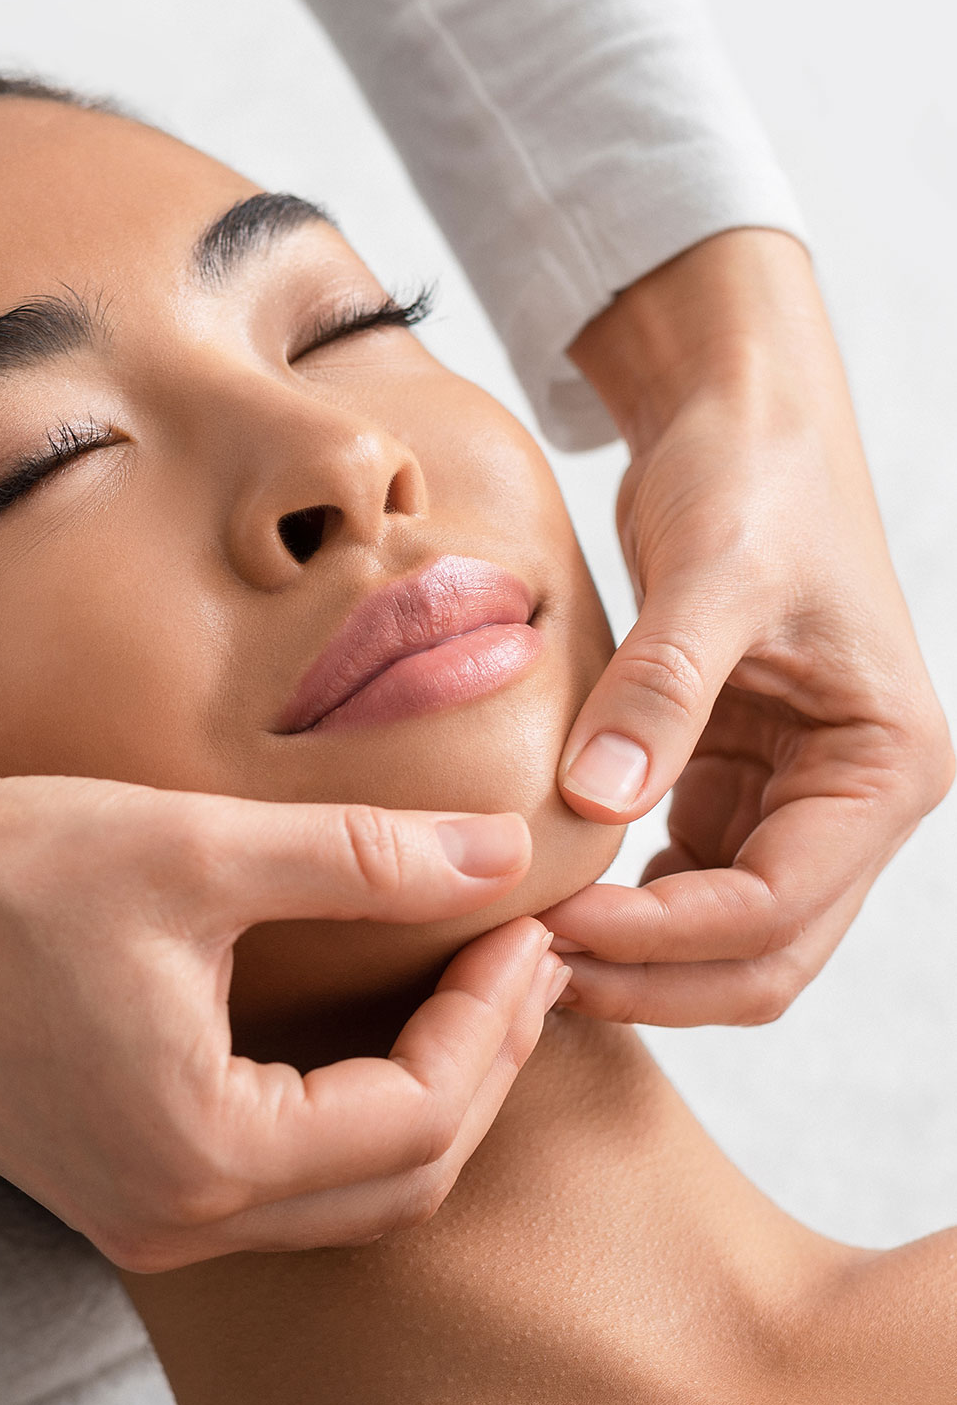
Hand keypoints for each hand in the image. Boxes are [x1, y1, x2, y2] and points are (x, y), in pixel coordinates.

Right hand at [0, 716, 567, 1268]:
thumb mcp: (190, 850)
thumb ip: (358, 859)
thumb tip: (497, 854)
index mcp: (201, 1154)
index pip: (418, 1115)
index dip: (495, 1021)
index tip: (531, 927)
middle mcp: (174, 1219)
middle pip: (396, 1180)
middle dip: (478, 1071)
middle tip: (517, 961)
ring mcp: (137, 1216)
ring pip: (340, 1196)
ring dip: (420, 1103)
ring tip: (463, 995)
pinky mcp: (109, 1186)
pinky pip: (271, 1186)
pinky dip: (342, 1121)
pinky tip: (358, 1037)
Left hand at [542, 229, 952, 1024]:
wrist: (736, 425)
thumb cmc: (748, 479)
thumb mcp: (710, 573)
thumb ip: (661, 689)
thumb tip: (598, 803)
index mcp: (883, 766)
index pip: (777, 907)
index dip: (662, 938)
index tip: (551, 928)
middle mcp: (850, 801)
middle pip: (759, 955)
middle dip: (649, 979)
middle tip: (525, 972)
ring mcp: (791, 801)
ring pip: (720, 940)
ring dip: (632, 962)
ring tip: (521, 951)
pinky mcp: (729, 784)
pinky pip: (680, 885)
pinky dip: (621, 911)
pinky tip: (544, 903)